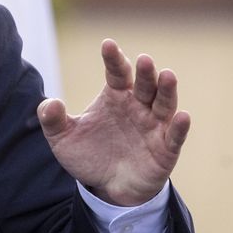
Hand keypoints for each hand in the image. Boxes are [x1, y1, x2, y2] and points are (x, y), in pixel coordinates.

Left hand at [38, 39, 189, 206]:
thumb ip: (52, 120)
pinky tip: (182, 116)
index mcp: (115, 97)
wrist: (106, 188)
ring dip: (167, 90)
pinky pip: (174, 136)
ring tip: (167, 75)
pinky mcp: (165, 149)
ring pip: (164, 104)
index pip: (116, 73)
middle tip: (143, 59)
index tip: (108, 44)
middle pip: (144, 85)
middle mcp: (138, 107)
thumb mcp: (62, 139)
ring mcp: (153, 127)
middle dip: (145, 72)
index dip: (113, 59)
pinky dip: (179, 126)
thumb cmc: (88, 156)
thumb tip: (49, 102)